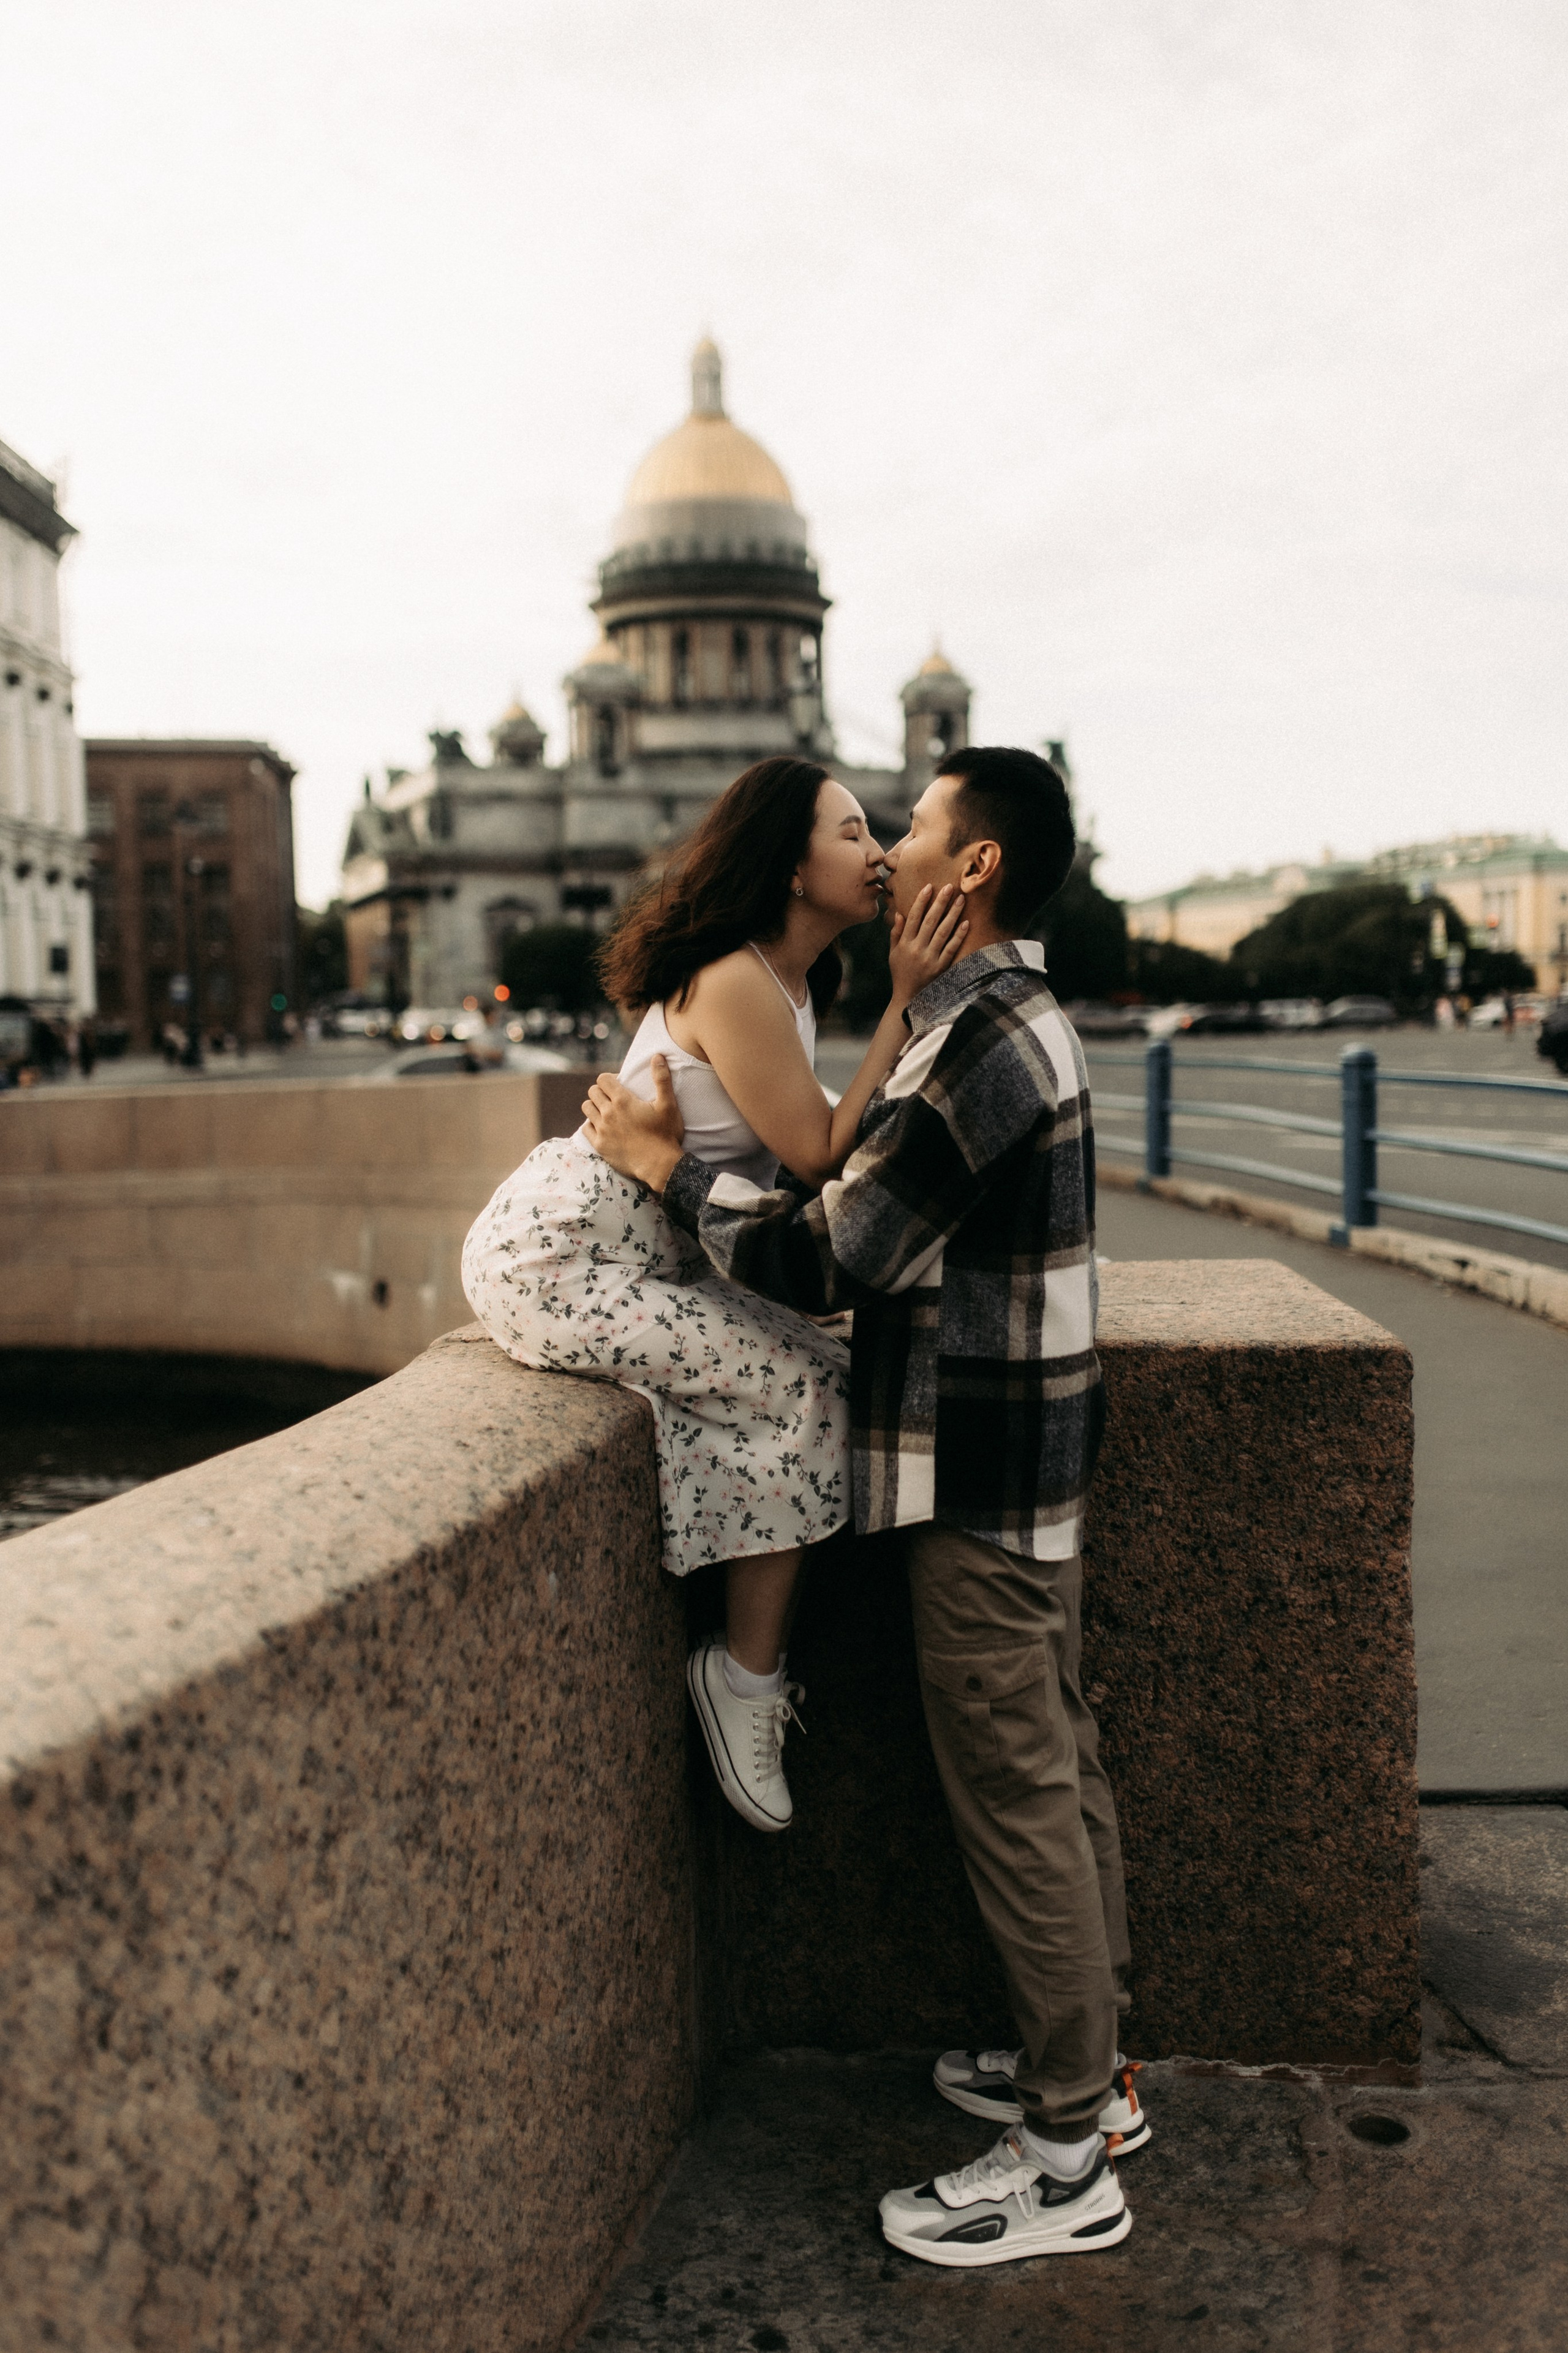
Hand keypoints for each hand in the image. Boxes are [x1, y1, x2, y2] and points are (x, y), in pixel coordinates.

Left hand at [583, 1054, 685, 1191]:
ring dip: (594, 1107)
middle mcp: (608, 1113)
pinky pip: (585, 1129)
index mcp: (623, 1101)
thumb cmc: (666, 1134)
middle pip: (592, 1092)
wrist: (659, 1165)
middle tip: (613, 1099)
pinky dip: (591, 1125)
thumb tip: (658, 1056)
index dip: (609, 1080)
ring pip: (586, 1108)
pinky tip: (602, 1127)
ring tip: (606, 1111)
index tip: (617, 1085)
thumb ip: (662, 1079)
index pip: (602, 1079)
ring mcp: (602, 1130)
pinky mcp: (599, 1145)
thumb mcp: (668, 1104)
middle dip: (601, 1092)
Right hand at [887, 884, 968, 1010]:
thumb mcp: (893, 954)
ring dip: (952, 914)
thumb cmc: (900, 974)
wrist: (908, 999)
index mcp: (904, 944)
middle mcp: (916, 949)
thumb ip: (896, 933)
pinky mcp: (940, 967)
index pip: (913, 917)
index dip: (921, 901)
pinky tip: (966, 922)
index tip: (929, 887)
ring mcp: (929, 959)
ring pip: (942, 932)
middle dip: (940, 902)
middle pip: (930, 921)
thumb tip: (899, 913)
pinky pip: (951, 948)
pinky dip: (959, 935)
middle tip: (950, 886)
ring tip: (961, 899)